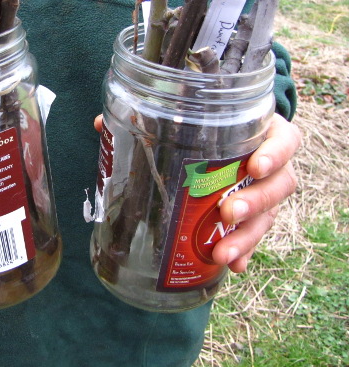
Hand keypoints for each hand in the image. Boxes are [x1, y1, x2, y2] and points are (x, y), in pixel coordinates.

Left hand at [94, 113, 300, 272]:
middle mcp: (269, 165)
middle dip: (256, 202)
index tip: (254, 167)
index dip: (276, 153)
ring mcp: (264, 193)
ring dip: (247, 236)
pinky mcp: (254, 217)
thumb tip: (101, 123)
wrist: (227, 141)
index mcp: (260, 133)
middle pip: (281, 184)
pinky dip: (243, 252)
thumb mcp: (188, 120)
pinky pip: (255, 237)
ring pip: (269, 216)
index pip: (285, 140)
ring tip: (221, 252)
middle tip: (228, 213)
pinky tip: (231, 266)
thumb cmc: (206, 129)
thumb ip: (148, 119)